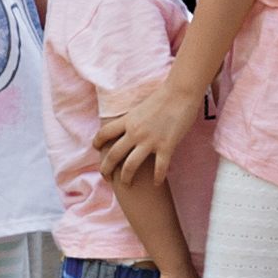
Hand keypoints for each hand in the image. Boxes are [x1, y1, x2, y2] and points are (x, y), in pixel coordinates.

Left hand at [89, 74, 199, 191]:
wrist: (181, 93)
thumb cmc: (163, 96)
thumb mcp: (140, 107)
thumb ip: (133, 119)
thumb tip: (128, 126)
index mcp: (127, 120)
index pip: (105, 133)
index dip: (97, 142)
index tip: (97, 149)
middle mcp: (135, 132)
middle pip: (113, 155)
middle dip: (106, 169)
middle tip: (106, 178)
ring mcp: (150, 141)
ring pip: (130, 165)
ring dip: (126, 177)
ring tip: (127, 184)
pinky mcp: (166, 147)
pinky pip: (159, 168)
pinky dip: (157, 178)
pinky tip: (156, 183)